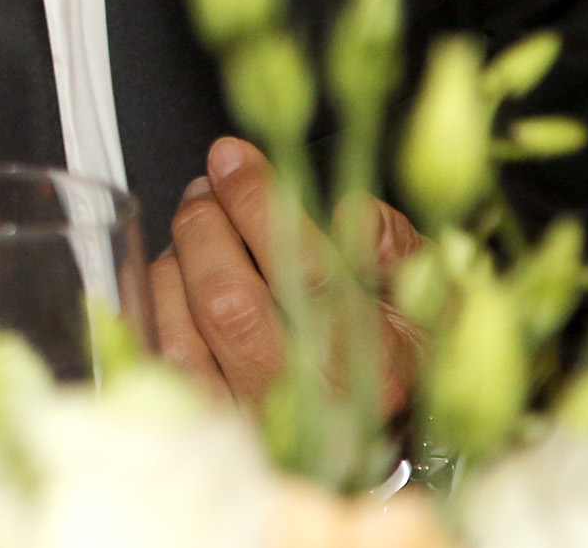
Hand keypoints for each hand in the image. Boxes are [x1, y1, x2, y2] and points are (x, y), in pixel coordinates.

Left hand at [151, 136, 425, 413]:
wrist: (377, 428)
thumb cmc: (400, 356)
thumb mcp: (428, 295)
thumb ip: (389, 242)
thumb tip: (338, 207)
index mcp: (378, 367)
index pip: (304, 273)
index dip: (257, 203)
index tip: (233, 158)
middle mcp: (312, 404)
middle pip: (230, 301)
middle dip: (205, 224)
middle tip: (207, 188)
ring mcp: (257, 419)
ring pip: (186, 327)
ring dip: (178, 256)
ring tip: (197, 224)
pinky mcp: (213, 421)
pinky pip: (161, 351)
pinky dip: (159, 297)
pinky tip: (176, 268)